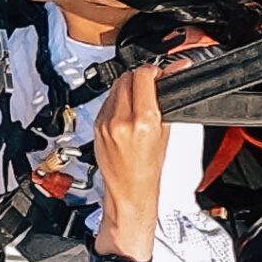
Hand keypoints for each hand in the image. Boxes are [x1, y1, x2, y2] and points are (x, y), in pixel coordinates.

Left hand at [91, 61, 169, 256]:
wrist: (129, 190)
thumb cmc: (148, 169)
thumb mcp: (164, 134)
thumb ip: (163, 104)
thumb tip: (165, 79)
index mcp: (143, 121)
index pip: (143, 76)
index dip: (154, 70)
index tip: (160, 72)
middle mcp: (121, 120)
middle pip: (127, 77)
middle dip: (140, 77)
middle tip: (151, 84)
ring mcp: (105, 122)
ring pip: (115, 87)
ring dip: (128, 87)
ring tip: (139, 99)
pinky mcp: (96, 125)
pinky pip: (107, 102)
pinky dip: (118, 100)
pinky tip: (126, 112)